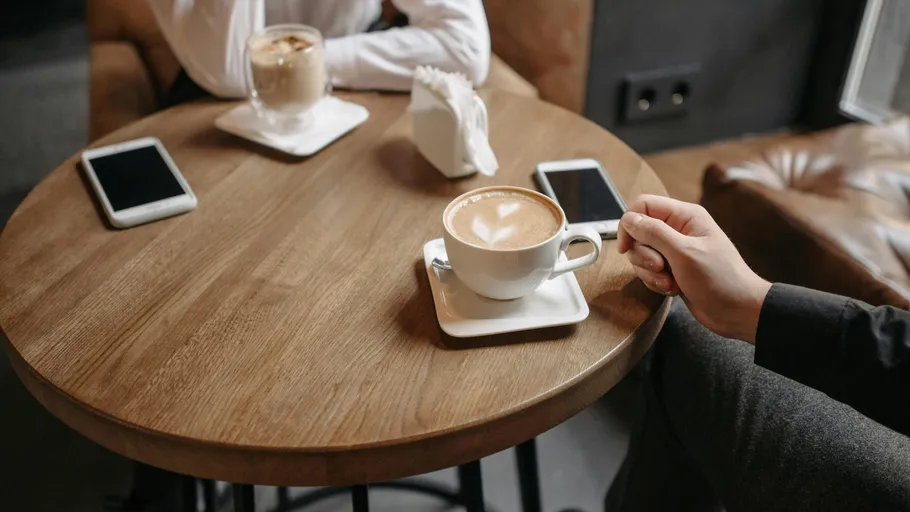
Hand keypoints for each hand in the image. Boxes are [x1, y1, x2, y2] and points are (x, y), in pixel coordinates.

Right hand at [617, 195, 771, 342]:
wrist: (738, 311)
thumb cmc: (720, 279)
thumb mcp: (684, 253)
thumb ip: (654, 233)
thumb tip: (628, 219)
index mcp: (685, 216)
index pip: (643, 206)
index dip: (630, 225)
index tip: (626, 247)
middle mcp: (678, 230)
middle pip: (639, 233)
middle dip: (643, 255)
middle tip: (660, 267)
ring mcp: (675, 250)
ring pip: (641, 255)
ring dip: (650, 273)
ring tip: (670, 282)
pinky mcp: (672, 269)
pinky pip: (649, 271)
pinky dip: (656, 282)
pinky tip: (673, 289)